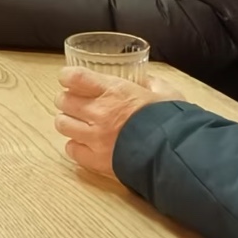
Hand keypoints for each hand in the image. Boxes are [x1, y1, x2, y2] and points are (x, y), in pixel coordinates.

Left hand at [54, 67, 183, 178]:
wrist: (176, 156)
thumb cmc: (172, 122)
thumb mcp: (166, 93)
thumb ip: (151, 83)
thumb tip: (144, 80)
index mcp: (114, 91)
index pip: (74, 77)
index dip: (68, 77)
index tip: (70, 80)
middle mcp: (98, 111)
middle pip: (63, 100)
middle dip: (67, 100)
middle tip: (77, 103)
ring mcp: (94, 137)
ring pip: (61, 124)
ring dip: (68, 122)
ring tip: (80, 124)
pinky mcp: (95, 160)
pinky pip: (71, 150)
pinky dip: (76, 146)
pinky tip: (87, 145)